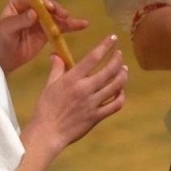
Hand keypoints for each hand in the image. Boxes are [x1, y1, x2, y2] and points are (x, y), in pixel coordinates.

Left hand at [0, 0, 87, 72]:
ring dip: (67, 19)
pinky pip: (59, 28)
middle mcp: (30, 8)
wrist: (1, 60)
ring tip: (80, 23)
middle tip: (64, 16)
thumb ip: (20, 20)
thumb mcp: (7, 30)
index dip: (42, 1)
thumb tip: (34, 13)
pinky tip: (82, 25)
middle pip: (47, 6)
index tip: (49, 8)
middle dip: (57, 10)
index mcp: (18, 3)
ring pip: (55, 16)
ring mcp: (39, 20)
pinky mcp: (46, 32)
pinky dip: (70, 27)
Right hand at [27, 34, 127, 156]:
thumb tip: (56, 54)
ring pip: (115, 86)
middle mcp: (85, 89)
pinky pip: (115, 105)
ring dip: (122, 76)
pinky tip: (120, 91)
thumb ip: (56, 69)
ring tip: (124, 70)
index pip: (93, 57)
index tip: (113, 38)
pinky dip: (121, 96)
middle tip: (119, 54)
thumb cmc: (46, 108)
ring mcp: (93, 103)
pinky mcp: (97, 116)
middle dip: (117, 59)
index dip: (105, 46)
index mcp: (72, 79)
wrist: (48, 132)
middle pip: (109, 70)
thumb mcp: (49, 85)